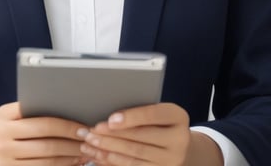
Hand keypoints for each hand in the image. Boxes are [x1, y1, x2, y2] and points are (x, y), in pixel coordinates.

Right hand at [0, 102, 88, 165]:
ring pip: (47, 158)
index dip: (66, 124)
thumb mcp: (15, 116)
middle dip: (72, 140)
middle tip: (89, 139)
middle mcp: (1, 136)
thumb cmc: (12, 130)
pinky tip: (72, 161)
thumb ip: (35, 110)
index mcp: (4, 115)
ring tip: (85, 150)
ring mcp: (4, 158)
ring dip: (70, 155)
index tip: (84, 125)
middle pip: (46, 140)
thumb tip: (73, 109)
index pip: (41, 119)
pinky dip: (61, 165)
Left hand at [78, 103, 222, 165]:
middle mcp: (179, 140)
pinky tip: (99, 156)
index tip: (110, 119)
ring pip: (135, 154)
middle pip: (141, 137)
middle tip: (92, 131)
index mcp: (178, 117)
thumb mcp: (157, 110)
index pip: (153, 115)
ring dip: (109, 148)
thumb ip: (139, 109)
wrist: (177, 143)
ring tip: (91, 143)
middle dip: (113, 134)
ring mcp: (171, 159)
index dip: (131, 117)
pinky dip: (113, 161)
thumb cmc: (159, 120)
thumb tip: (109, 114)